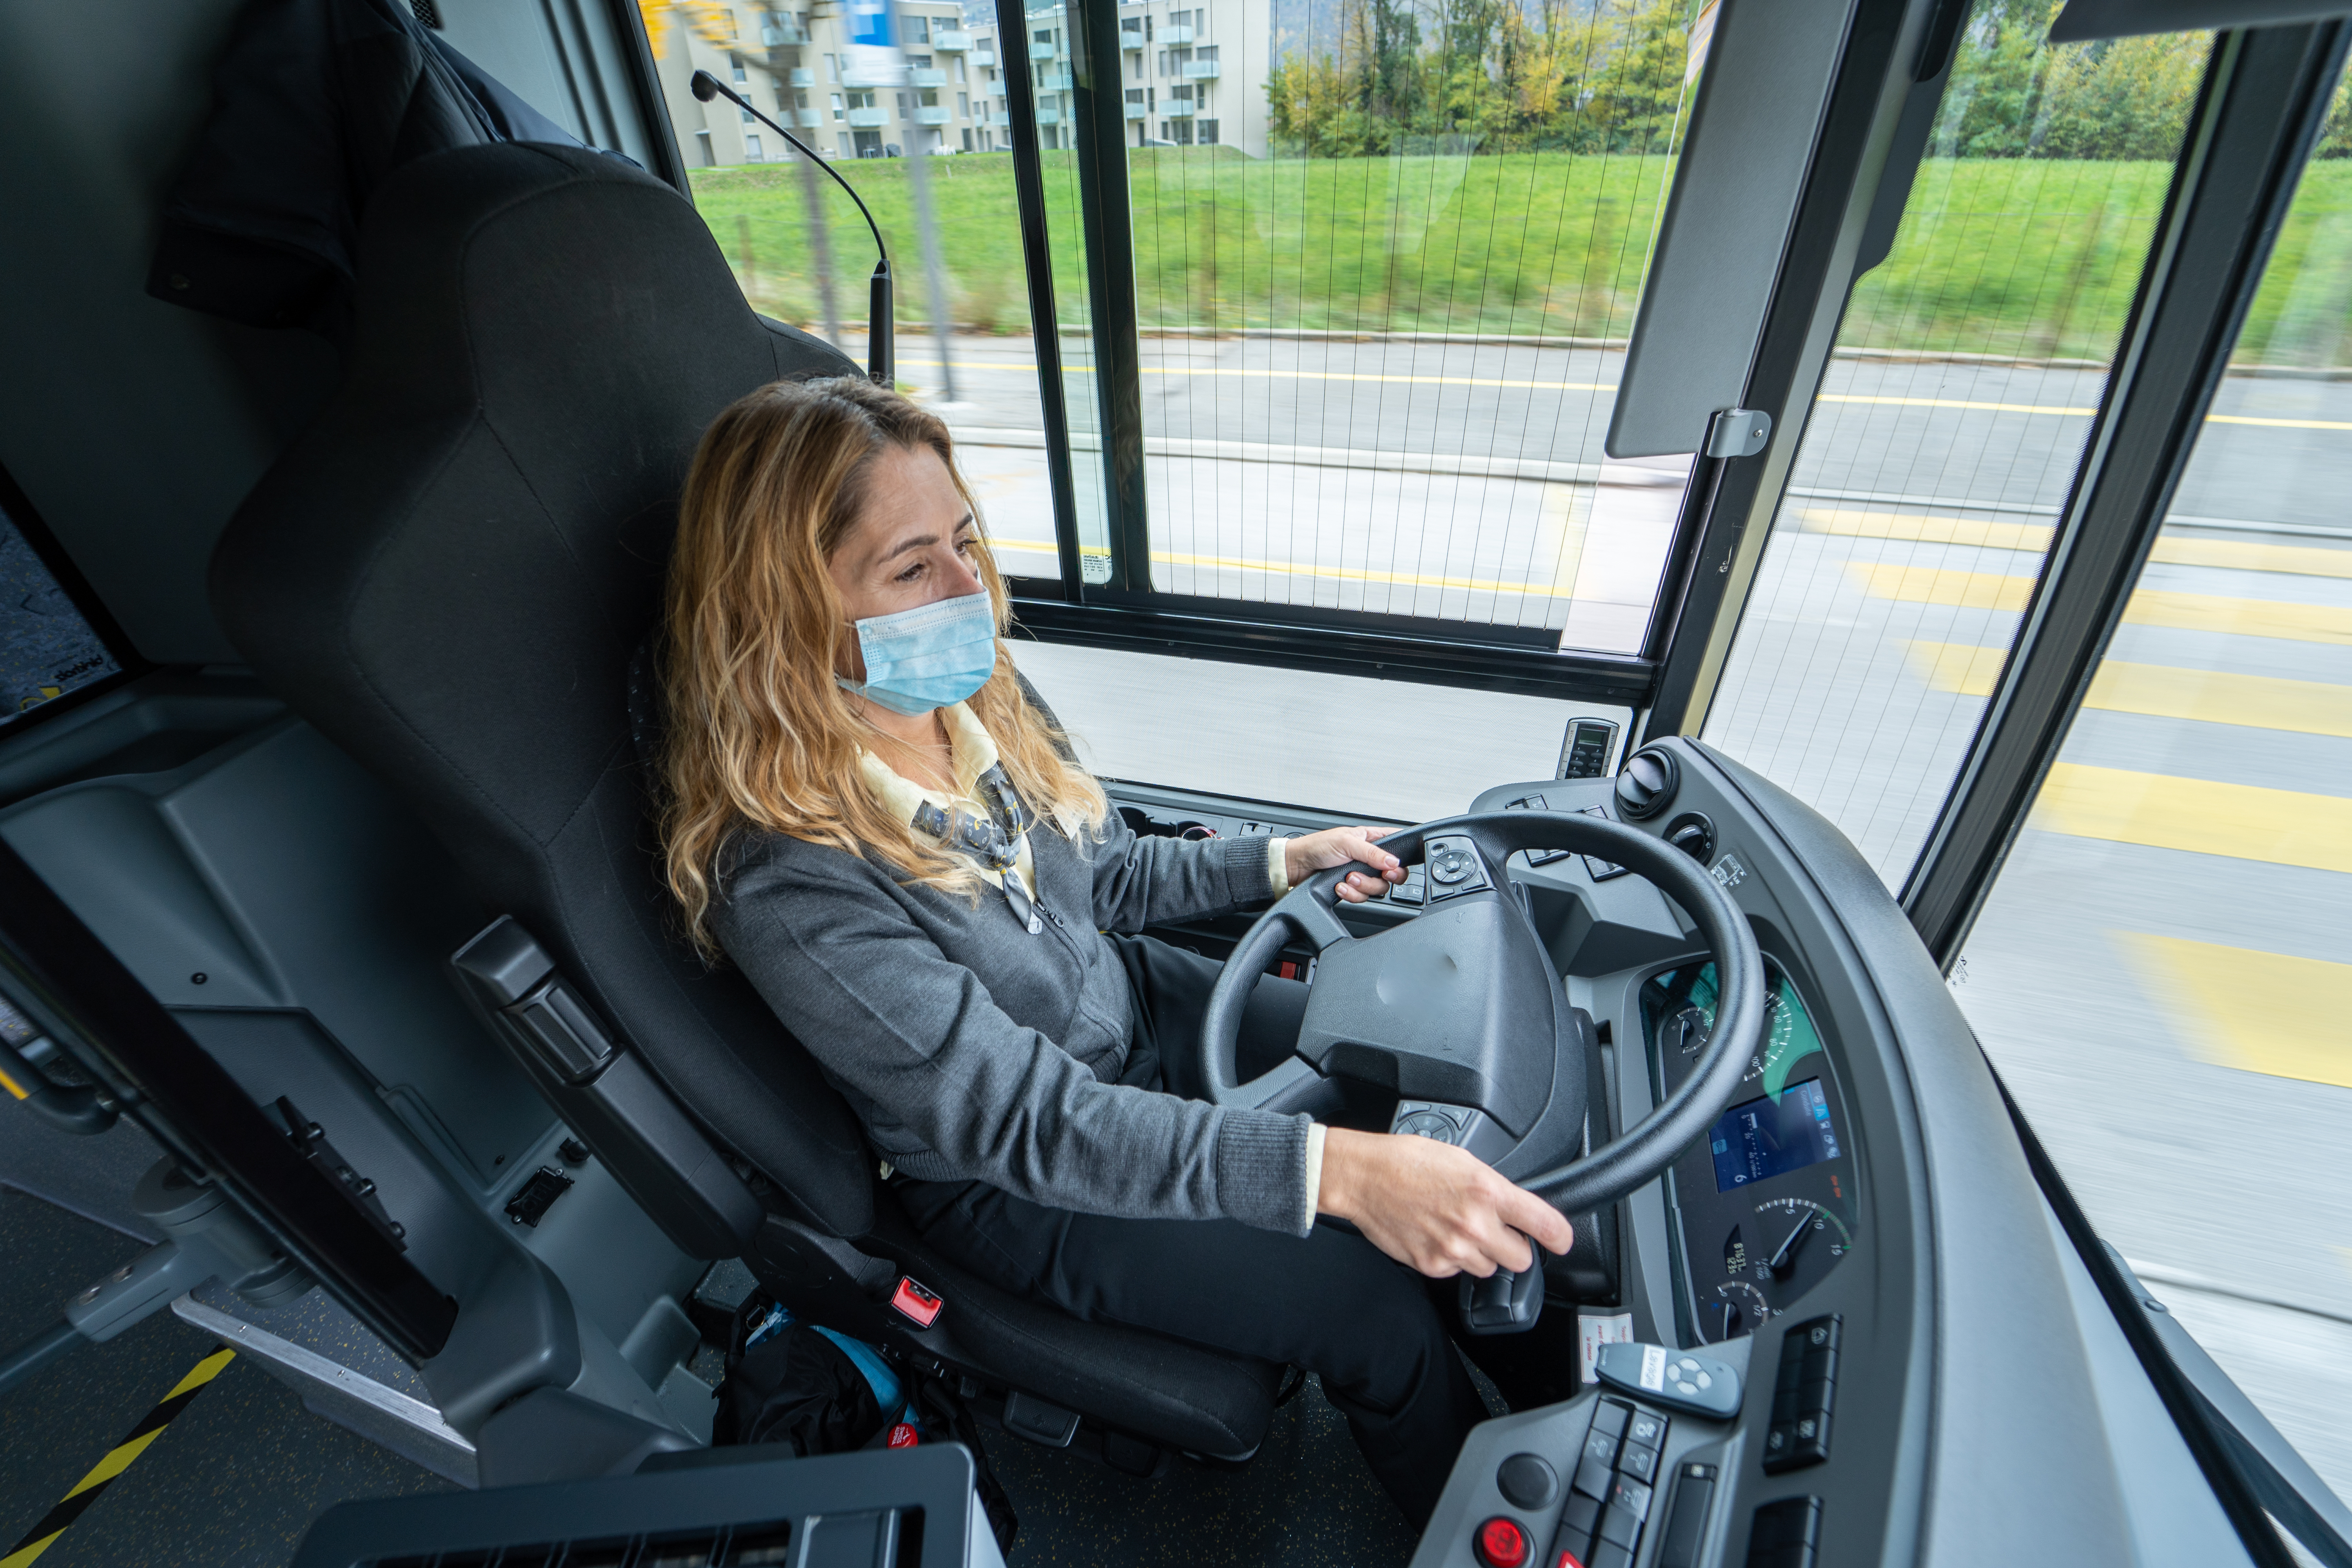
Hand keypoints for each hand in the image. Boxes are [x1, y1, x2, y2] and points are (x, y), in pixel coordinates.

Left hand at [1286, 826, 1406, 903]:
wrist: (1297, 867)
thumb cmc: (1317, 847)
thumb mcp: (1346, 843)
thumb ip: (1372, 852)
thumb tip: (1393, 861)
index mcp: (1371, 838)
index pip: (1396, 843)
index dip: (1401, 855)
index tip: (1393, 865)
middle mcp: (1369, 857)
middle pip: (1393, 872)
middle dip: (1384, 877)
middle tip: (1378, 875)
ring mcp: (1361, 873)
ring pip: (1378, 887)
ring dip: (1363, 885)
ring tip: (1347, 877)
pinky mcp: (1353, 887)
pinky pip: (1362, 897)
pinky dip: (1351, 893)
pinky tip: (1340, 886)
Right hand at [1316, 1127, 1574, 1277]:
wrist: (1364, 1177)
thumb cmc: (1408, 1161)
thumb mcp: (1462, 1159)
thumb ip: (1493, 1188)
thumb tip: (1513, 1208)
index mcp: (1486, 1190)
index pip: (1543, 1223)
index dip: (1559, 1236)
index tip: (1561, 1240)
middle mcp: (1474, 1223)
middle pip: (1521, 1258)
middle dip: (1513, 1246)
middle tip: (1495, 1231)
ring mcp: (1453, 1248)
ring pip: (1489, 1268)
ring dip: (1482, 1254)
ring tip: (1457, 1230)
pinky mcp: (1431, 1265)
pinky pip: (1457, 1272)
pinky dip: (1452, 1259)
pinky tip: (1436, 1236)